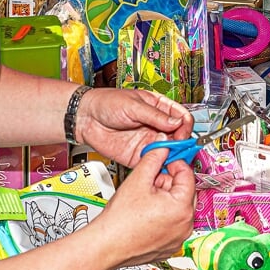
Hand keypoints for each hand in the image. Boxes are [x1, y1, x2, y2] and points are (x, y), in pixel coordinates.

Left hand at [74, 88, 192, 166]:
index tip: (182, 131)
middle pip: (178, 136)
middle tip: (179, 147)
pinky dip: (159, 166)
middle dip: (181, 142)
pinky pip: (154, 162)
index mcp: (158, 108)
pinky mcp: (139, 156)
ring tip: (170, 157)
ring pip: (168, 151)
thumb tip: (177, 122)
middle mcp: (156, 126)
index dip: (184, 124)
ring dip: (172, 155)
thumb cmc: (106, 103)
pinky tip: (159, 164)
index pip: (180, 116)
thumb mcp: (133, 105)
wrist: (85, 118)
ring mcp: (148, 141)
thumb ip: (155, 116)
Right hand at [90, 147, 195, 267]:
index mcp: (182, 207)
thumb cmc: (119, 221)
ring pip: (179, 207)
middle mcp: (185, 225)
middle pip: (185, 191)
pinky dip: (164, 215)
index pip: (187, 174)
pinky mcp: (170, 245)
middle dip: (169, 181)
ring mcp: (178, 237)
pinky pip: (173, 223)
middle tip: (151, 180)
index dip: (174, 163)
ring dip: (166, 198)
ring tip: (144, 199)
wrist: (106, 245)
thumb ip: (154, 157)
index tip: (165, 159)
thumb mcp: (138, 179)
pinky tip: (146, 214)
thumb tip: (162, 148)